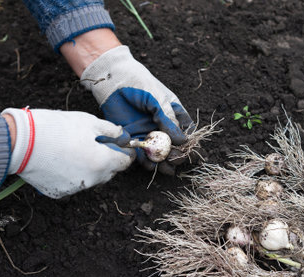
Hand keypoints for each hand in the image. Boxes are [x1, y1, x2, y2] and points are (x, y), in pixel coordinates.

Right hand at [1, 108, 134, 198]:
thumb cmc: (56, 128)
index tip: (120, 145)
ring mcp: (76, 188)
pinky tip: (61, 160)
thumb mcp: (88, 122)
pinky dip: (73, 174)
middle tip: (95, 144)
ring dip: (90, 167)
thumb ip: (111, 131)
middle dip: (107, 159)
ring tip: (74, 150)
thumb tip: (123, 137)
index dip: (125, 152)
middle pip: (109, 172)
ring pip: (92, 179)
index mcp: (102, 162)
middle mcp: (92, 180)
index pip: (125, 162)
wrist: (20, 142)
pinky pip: (74, 184)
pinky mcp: (60, 193)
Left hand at [80, 45, 192, 173]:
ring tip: (165, 168)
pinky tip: (150, 164)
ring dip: (164, 162)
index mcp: (174, 114)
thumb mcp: (157, 99)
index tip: (189, 151)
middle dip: (177, 155)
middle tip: (175, 159)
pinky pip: (143, 153)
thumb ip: (168, 119)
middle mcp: (163, 126)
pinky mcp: (134, 138)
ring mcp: (149, 133)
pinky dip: (147, 161)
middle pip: (175, 146)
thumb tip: (182, 141)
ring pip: (160, 153)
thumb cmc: (139, 83)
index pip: (188, 132)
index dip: (191, 143)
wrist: (112, 81)